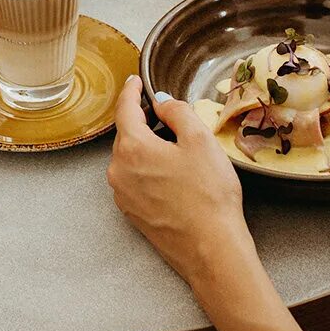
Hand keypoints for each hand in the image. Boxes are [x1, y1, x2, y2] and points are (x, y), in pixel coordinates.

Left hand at [106, 76, 252, 283]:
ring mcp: (122, 193)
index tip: (135, 81)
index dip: (131, 91)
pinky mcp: (131, 212)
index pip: (124, 109)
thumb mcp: (200, 140)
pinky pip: (133, 178)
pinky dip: (146, 168)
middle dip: (142, 120)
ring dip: (146, 146)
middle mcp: (118, 170)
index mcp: (132, 148)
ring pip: (130, 157)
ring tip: (173, 146)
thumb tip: (161, 103)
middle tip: (164, 114)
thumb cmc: (209, 194)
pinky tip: (169, 173)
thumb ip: (177, 112)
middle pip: (126, 134)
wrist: (211, 249)